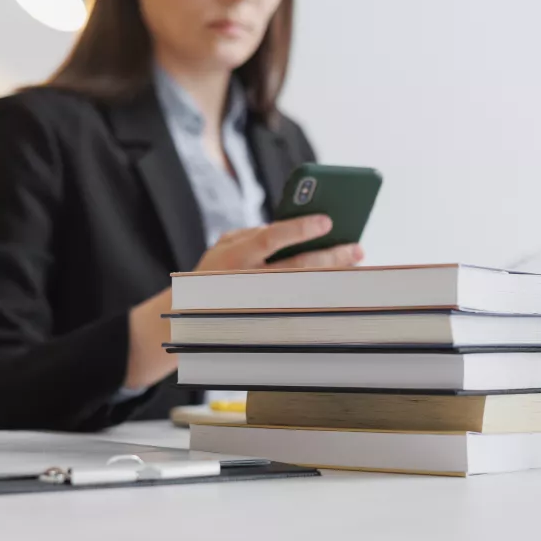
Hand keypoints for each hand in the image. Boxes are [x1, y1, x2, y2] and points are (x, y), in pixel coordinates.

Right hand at [122, 215, 362, 392]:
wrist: (185, 317)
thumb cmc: (212, 273)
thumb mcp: (223, 247)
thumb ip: (253, 236)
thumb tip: (294, 228)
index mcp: (232, 257)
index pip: (269, 239)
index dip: (299, 229)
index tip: (326, 221)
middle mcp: (245, 281)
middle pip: (296, 268)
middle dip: (330, 257)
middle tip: (356, 247)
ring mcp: (256, 303)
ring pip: (304, 288)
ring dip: (333, 276)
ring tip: (354, 263)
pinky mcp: (265, 319)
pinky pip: (301, 305)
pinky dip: (323, 293)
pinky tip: (341, 285)